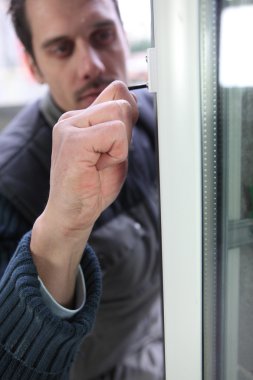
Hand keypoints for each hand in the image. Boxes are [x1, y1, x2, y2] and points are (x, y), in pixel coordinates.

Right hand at [30, 80, 137, 305]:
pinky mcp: (74, 140)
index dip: (129, 111)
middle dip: (126, 130)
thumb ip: (120, 127)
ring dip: (120, 144)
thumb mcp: (113, 151)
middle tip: (108, 156)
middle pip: (121, 98)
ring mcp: (70, 127)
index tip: (121, 138)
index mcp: (80, 118)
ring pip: (120, 112)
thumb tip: (132, 102)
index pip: (116, 90)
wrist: (73, 213)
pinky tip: (98, 167)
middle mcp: (72, 118)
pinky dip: (117, 153)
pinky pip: (115, 132)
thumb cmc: (92, 186)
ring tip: (101, 162)